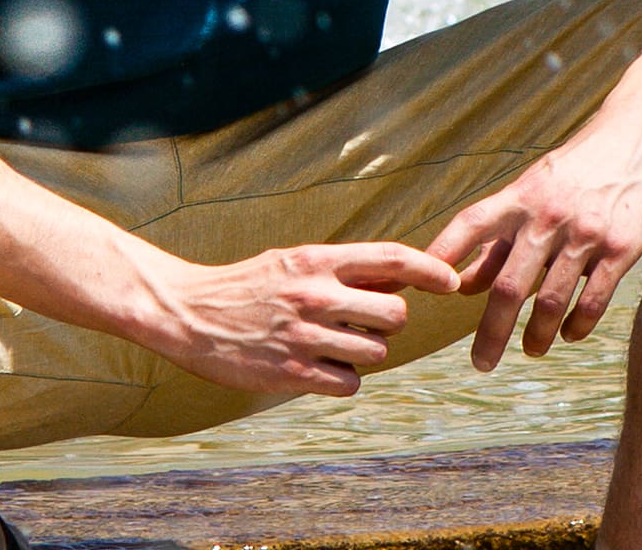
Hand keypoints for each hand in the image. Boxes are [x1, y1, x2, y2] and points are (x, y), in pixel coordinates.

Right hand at [149, 241, 458, 396]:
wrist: (188, 312)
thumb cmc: (248, 285)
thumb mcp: (292, 261)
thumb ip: (340, 269)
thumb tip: (397, 276)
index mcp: (316, 259)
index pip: (390, 258)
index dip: (430, 269)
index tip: (452, 280)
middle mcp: (315, 294)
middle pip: (395, 314)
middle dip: (389, 322)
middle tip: (365, 323)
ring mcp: (304, 336)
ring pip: (375, 353)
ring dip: (364, 353)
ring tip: (332, 343)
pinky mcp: (291, 373)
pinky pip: (349, 383)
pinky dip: (343, 379)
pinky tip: (319, 367)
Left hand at [427, 126, 641, 371]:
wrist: (637, 136)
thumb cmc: (576, 169)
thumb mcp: (532, 189)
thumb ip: (499, 235)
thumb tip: (463, 282)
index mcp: (520, 197)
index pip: (471, 223)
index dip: (444, 252)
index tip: (419, 283)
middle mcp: (547, 216)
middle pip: (508, 285)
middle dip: (490, 331)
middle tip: (480, 362)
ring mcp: (584, 233)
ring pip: (549, 300)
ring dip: (535, 335)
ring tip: (529, 350)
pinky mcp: (620, 248)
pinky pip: (592, 300)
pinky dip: (577, 325)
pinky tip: (568, 334)